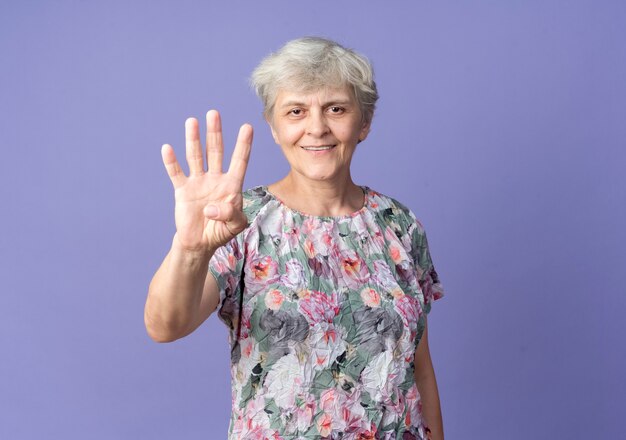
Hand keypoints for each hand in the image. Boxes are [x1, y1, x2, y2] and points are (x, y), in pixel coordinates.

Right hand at [161, 110, 252, 252]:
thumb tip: (211, 208)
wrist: (200, 243)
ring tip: (192, 121)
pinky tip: (168, 149)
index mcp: (232, 184)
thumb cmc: (221, 231)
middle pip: (215, 151)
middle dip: (215, 133)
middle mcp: (215, 178)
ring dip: (193, 140)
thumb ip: (231, 215)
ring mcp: (198, 182)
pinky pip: (176, 174)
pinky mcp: (182, 190)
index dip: (243, 145)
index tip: (247, 127)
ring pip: (196, 156)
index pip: (239, 161)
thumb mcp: (236, 225)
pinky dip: (171, 162)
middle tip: (214, 113)